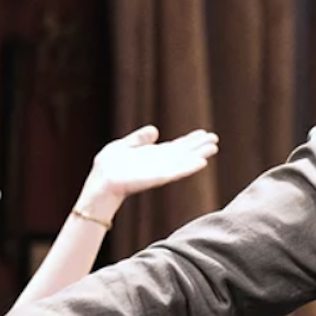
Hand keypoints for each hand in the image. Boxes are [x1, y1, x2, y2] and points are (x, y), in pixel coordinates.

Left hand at [78, 125, 219, 209]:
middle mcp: (159, 163)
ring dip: (198, 156)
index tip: (204, 133)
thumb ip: (138, 139)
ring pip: (184, 162)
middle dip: (199, 147)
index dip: (190, 140)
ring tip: (213, 149)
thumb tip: (155, 130)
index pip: (176, 146)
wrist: (99, 185)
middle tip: (215, 140)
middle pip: (184, 153)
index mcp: (153, 155)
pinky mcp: (157, 178)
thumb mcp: (122, 146)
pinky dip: (189, 167)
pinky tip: (201, 162)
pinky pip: (176, 171)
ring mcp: (159, 171)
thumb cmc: (107, 168)